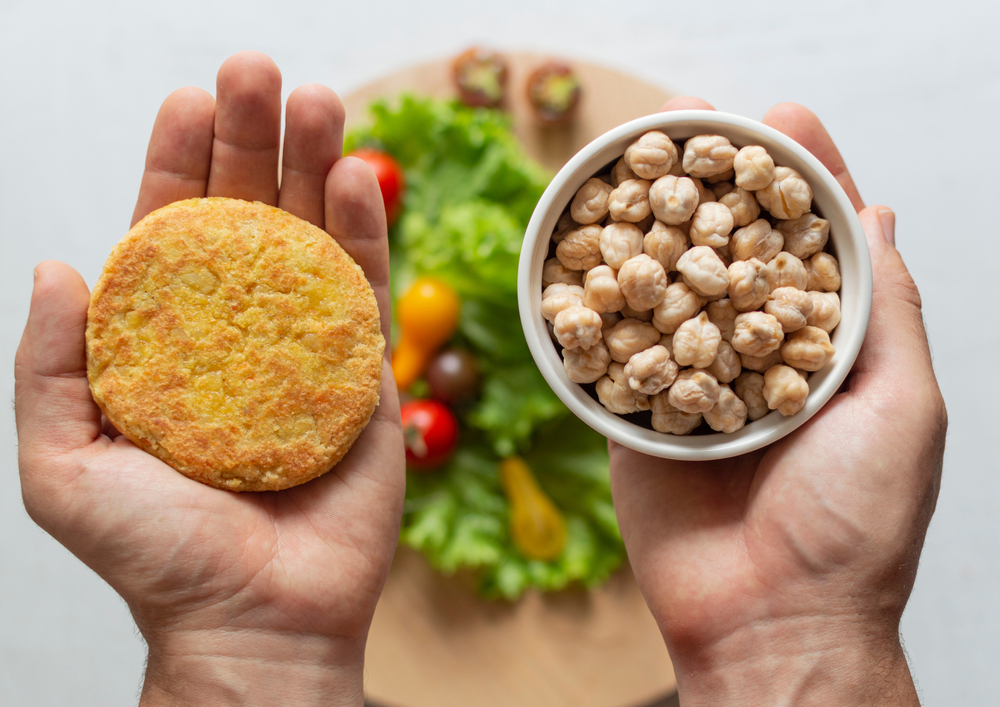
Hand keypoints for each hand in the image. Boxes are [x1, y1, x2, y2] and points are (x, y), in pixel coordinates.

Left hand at [14, 52, 403, 706]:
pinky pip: (365, 292)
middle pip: (249, 217)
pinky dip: (363, 232)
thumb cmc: (158, 557)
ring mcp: (308, 346)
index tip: (187, 101)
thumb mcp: (64, 466)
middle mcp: (240, 330)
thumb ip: (49, 367)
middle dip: (252, 140)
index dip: (177, 165)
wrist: (257, 621)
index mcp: (171, 342)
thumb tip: (56, 263)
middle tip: (257, 73)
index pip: (173, 233)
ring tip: (318, 98)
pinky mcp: (365, 374)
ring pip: (313, 238)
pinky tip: (355, 178)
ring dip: (316, 165)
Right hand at [611, 98, 945, 705]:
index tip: (781, 118)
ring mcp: (691, 380)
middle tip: (690, 116)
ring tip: (630, 162)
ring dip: (649, 227)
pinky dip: (594, 306)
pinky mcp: (634, 415)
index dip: (799, 177)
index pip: (812, 243)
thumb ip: (887, 309)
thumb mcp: (900, 404)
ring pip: (665, 290)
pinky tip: (579, 251)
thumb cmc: (853, 524)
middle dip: (712, 181)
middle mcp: (755, 353)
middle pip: (730, 250)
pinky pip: (609, 353)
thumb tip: (881, 213)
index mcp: (826, 346)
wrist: (769, 620)